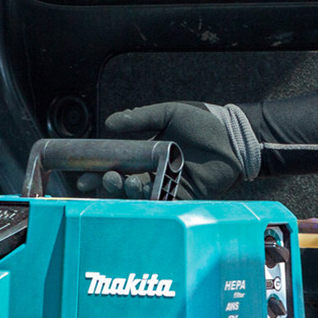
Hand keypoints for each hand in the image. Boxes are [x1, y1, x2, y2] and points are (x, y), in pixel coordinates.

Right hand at [99, 102, 246, 198]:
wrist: (233, 135)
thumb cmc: (203, 122)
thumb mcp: (168, 114)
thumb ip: (140, 119)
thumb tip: (109, 123)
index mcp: (148, 156)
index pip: (118, 168)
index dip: (101, 174)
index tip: (85, 178)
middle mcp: (156, 174)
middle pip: (126, 186)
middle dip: (111, 186)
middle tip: (106, 179)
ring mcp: (171, 187)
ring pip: (142, 197)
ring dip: (129, 193)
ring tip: (124, 183)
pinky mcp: (186, 197)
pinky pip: (165, 204)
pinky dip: (151, 203)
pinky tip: (142, 197)